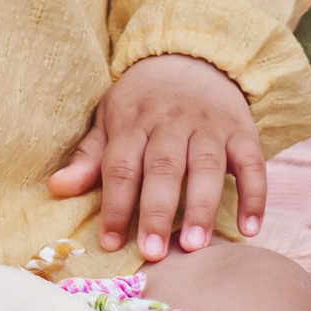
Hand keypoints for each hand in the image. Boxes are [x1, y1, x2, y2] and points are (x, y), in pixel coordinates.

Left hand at [48, 55, 265, 259]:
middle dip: (156, 211)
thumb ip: (90, 157)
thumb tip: (56, 188)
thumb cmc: (143, 101)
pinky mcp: (242, 129)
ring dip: (201, 207)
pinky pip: (252, 162)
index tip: (110, 243)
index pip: (121, 165)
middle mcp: (171, 120)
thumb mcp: (110, 118)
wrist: (191, 56)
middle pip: (162, 167)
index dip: (115, 204)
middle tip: (153, 253)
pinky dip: (254, 195)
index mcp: (133, 119)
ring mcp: (209, 124)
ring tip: (194, 246)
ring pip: (206, 165)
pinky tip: (250, 229)